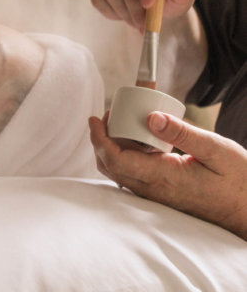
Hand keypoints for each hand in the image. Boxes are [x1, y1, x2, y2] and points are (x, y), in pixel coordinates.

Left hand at [88, 111, 246, 239]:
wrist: (245, 210)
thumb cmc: (237, 181)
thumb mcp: (215, 149)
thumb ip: (182, 133)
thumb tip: (150, 117)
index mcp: (162, 177)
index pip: (116, 159)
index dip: (99, 138)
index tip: (94, 119)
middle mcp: (151, 189)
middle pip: (110, 165)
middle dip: (100, 139)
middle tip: (107, 116)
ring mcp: (153, 193)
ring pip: (117, 171)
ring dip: (109, 146)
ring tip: (118, 123)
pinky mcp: (158, 192)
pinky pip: (129, 174)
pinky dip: (122, 154)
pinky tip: (133, 139)